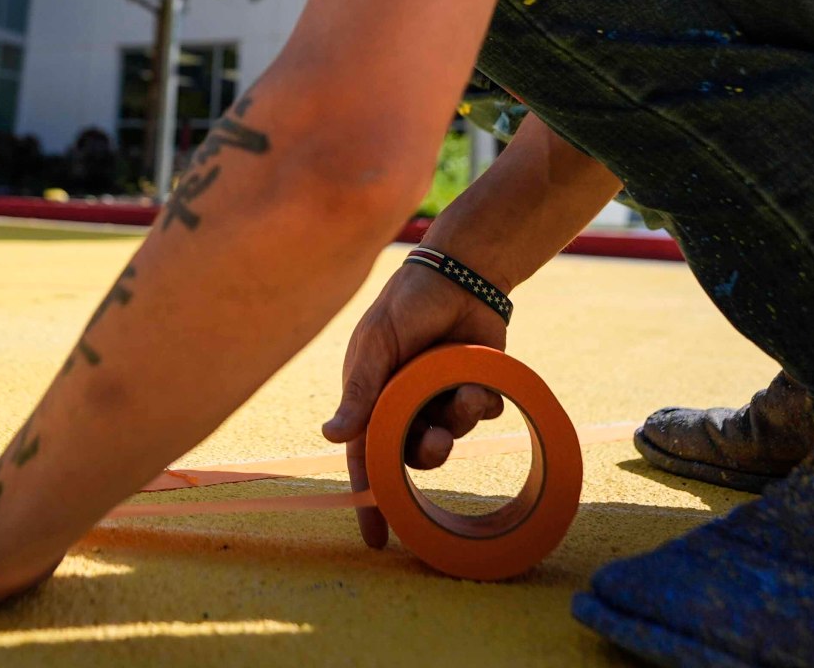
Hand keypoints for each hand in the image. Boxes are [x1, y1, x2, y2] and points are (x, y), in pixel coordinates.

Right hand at [321, 260, 508, 547]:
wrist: (462, 273)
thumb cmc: (407, 304)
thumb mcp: (377, 344)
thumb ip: (360, 391)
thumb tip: (331, 437)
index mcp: (374, 397)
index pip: (366, 458)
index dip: (370, 499)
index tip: (377, 540)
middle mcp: (406, 403)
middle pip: (413, 454)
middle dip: (428, 454)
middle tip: (439, 441)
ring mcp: (441, 397)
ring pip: (451, 436)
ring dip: (459, 421)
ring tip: (465, 392)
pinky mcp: (475, 388)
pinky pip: (481, 415)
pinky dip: (482, 401)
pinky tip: (478, 376)